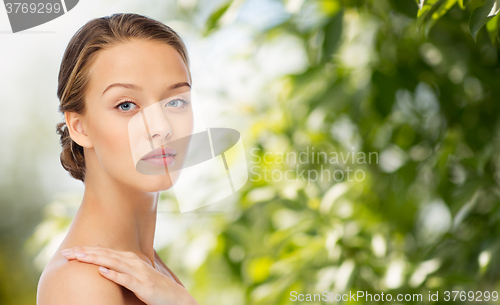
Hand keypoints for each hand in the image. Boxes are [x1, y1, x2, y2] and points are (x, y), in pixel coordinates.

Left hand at [61, 245, 197, 304]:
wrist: (175, 297)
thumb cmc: (154, 287)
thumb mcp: (136, 275)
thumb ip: (121, 268)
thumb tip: (102, 265)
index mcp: (131, 260)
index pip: (105, 252)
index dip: (87, 250)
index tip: (70, 250)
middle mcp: (134, 263)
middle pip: (106, 255)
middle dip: (86, 252)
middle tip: (67, 252)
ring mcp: (139, 274)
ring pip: (114, 263)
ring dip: (96, 259)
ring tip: (80, 257)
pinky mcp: (144, 286)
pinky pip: (127, 280)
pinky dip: (114, 275)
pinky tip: (102, 272)